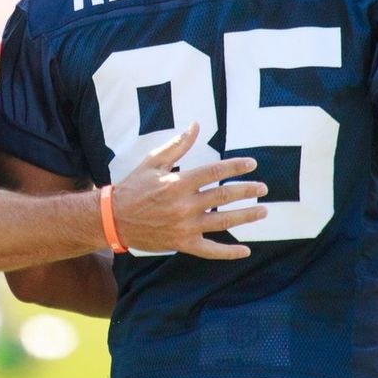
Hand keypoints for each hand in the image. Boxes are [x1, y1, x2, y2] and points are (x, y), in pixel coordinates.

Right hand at [108, 124, 265, 259]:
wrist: (113, 218)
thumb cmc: (134, 187)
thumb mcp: (153, 162)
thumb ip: (177, 145)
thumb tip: (196, 125)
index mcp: (178, 183)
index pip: (214, 172)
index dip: (235, 167)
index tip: (252, 164)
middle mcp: (184, 205)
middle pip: (224, 197)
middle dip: (247, 191)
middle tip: (263, 188)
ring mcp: (185, 227)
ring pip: (222, 222)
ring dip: (246, 216)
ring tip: (263, 211)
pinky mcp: (182, 244)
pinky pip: (210, 250)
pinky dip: (228, 252)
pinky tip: (245, 250)